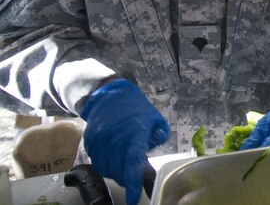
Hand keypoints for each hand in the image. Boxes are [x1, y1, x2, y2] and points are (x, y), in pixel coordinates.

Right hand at [79, 79, 168, 204]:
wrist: (109, 96)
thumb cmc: (136, 108)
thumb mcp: (155, 119)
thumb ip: (159, 135)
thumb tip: (155, 146)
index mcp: (134, 134)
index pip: (132, 164)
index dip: (132, 183)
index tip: (133, 198)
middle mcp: (115, 140)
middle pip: (118, 170)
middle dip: (126, 177)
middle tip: (132, 176)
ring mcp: (100, 141)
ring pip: (105, 168)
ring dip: (115, 172)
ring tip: (123, 166)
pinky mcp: (90, 142)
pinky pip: (96, 160)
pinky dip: (105, 164)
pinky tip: (113, 158)